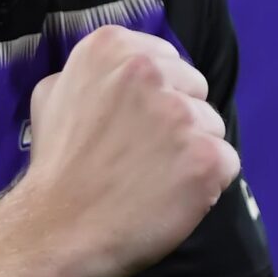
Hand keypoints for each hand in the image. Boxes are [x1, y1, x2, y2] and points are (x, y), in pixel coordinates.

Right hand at [9, 25, 240, 276]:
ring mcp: (181, 114)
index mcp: (112, 47)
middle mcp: (150, 71)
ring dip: (191, 151)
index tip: (133, 125)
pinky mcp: (206, 157)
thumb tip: (114, 77)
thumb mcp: (52, 96)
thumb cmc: (54, 167)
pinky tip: (171, 196)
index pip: (166, 60)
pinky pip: (226, 162)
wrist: (56, 229)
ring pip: (212, 126)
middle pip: (194, 89)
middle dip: (177, 119)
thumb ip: (92, 76)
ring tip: (153, 179)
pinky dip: (206, 183)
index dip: (155, 96)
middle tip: (142, 154)